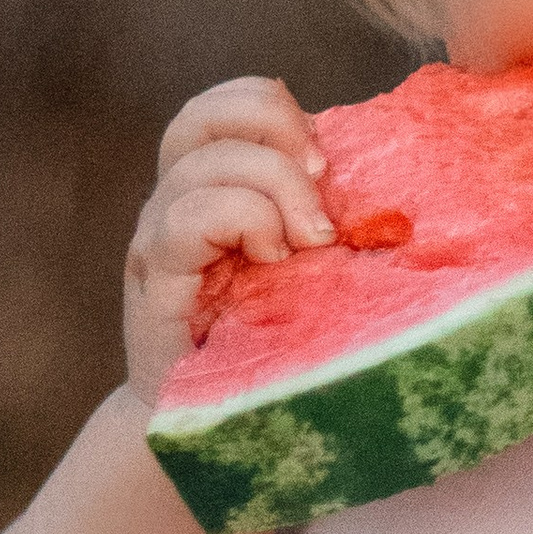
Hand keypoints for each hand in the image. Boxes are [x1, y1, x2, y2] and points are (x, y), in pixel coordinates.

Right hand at [124, 77, 333, 406]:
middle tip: (320, 186)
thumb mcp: (310, 263)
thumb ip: (319, 211)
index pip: (223, 103)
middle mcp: (173, 204)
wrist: (227, 430)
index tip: (323, 162)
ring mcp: (158, 240)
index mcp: (210, 189)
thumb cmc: (278, 346)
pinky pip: (186, 218)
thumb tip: (378, 165)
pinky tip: (273, 260)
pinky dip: (243, 222)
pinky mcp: (155, 279)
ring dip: (272, 191)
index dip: (271, 108)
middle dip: (274, 133)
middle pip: (201, 116)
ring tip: (303, 244)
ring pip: (202, 166)